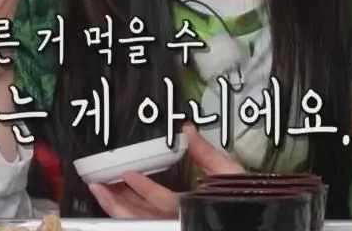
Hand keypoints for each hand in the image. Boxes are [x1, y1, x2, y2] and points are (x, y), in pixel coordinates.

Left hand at [88, 124, 244, 218]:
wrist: (255, 218)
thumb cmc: (243, 198)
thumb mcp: (229, 175)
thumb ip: (207, 154)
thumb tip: (187, 130)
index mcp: (193, 209)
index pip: (165, 201)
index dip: (145, 189)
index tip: (127, 173)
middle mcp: (177, 223)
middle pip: (142, 218)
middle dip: (117, 202)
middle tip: (97, 183)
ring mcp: (171, 228)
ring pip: (138, 224)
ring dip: (116, 209)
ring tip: (98, 191)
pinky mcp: (168, 228)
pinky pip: (140, 223)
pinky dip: (125, 213)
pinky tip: (113, 201)